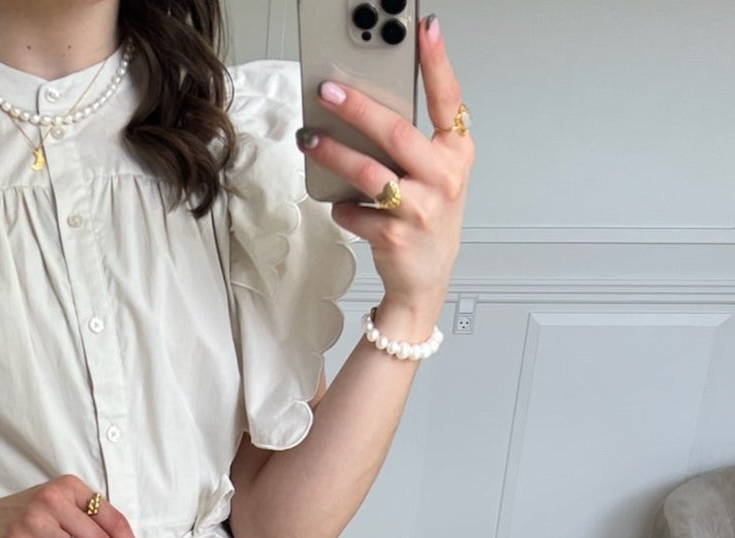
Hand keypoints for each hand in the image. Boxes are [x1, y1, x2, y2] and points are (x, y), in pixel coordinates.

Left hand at [301, 13, 473, 325]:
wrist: (426, 280)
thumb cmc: (428, 219)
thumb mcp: (436, 174)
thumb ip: (415, 141)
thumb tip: (366, 105)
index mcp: (457, 152)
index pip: (448, 99)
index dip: (437, 63)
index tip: (424, 29)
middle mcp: (444, 178)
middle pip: (396, 133)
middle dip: (357, 108)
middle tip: (327, 92)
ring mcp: (421, 208)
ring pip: (369, 171)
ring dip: (333, 153)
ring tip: (309, 140)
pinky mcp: (395, 236)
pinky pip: (355, 211)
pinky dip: (342, 207)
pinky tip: (342, 205)